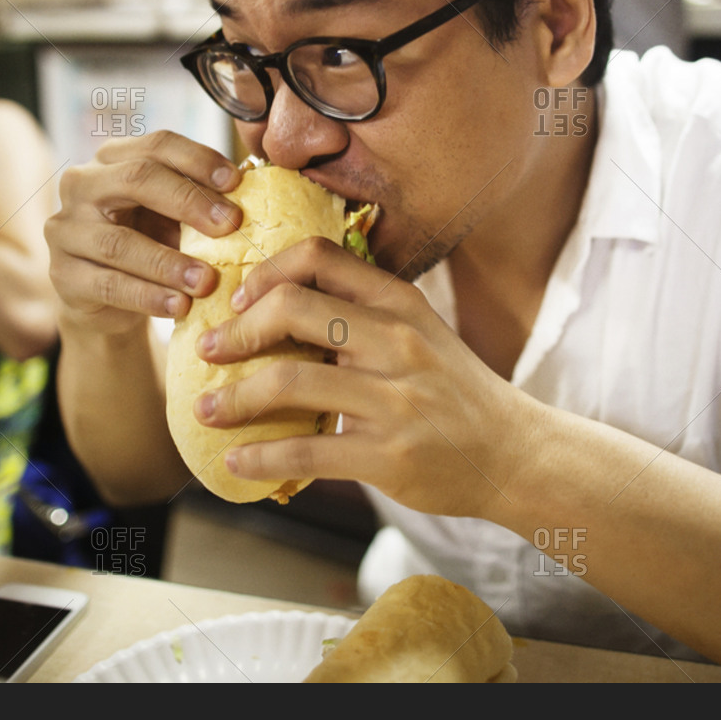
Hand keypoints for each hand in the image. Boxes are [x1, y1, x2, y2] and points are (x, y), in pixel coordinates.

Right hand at [45, 130, 242, 334]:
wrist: (106, 297)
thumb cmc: (148, 242)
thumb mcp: (172, 215)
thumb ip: (199, 200)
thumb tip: (251, 190)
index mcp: (112, 159)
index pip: (156, 145)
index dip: (198, 160)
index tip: (237, 184)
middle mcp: (81, 184)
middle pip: (136, 179)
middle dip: (189, 202)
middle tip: (230, 227)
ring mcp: (66, 230)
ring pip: (120, 242)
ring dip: (169, 263)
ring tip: (207, 281)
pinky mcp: (63, 275)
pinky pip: (109, 285)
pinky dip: (149, 297)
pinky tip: (180, 307)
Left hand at [192, 236, 530, 517]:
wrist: (513, 454)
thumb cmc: (454, 391)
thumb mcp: (419, 333)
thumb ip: (361, 315)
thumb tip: (276, 308)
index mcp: (400, 303)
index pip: (320, 256)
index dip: (267, 271)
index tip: (240, 300)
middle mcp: (397, 342)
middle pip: (293, 308)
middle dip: (235, 332)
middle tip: (207, 351)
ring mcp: (394, 400)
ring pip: (290, 380)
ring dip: (232, 398)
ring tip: (206, 411)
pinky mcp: (388, 456)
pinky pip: (306, 452)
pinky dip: (259, 458)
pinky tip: (237, 463)